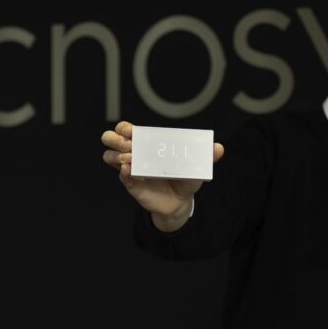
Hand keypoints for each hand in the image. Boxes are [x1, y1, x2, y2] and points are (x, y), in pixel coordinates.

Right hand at [101, 121, 224, 228]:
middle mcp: (135, 153)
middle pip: (110, 138)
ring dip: (116, 155)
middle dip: (115, 138)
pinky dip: (124, 171)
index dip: (125, 127)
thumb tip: (219, 148)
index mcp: (148, 144)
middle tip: (129, 145)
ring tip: (129, 158)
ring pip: (108, 156)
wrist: (181, 202)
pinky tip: (132, 171)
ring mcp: (130, 168)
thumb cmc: (185, 178)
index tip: (132, 130)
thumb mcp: (194, 165)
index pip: (127, 129)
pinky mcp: (131, 184)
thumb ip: (205, 156)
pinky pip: (121, 175)